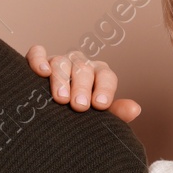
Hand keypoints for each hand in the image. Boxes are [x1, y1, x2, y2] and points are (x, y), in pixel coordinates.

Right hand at [26, 45, 141, 122]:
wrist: (51, 119)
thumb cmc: (79, 116)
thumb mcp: (98, 118)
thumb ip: (116, 114)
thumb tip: (135, 109)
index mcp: (99, 76)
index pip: (106, 76)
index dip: (104, 89)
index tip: (100, 106)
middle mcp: (80, 65)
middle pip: (84, 69)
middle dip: (82, 87)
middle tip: (80, 106)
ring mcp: (59, 61)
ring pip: (61, 62)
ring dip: (61, 79)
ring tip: (60, 99)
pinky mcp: (38, 61)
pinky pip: (37, 53)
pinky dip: (39, 60)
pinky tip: (42, 72)